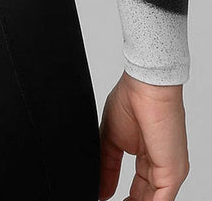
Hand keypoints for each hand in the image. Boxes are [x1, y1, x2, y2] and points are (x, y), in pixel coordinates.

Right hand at [98, 70, 190, 200]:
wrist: (145, 86)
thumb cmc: (132, 100)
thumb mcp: (111, 139)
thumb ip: (107, 166)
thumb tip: (101, 190)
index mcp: (149, 156)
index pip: (140, 187)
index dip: (127, 199)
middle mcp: (162, 165)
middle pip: (147, 198)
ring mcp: (169, 170)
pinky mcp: (173, 173)